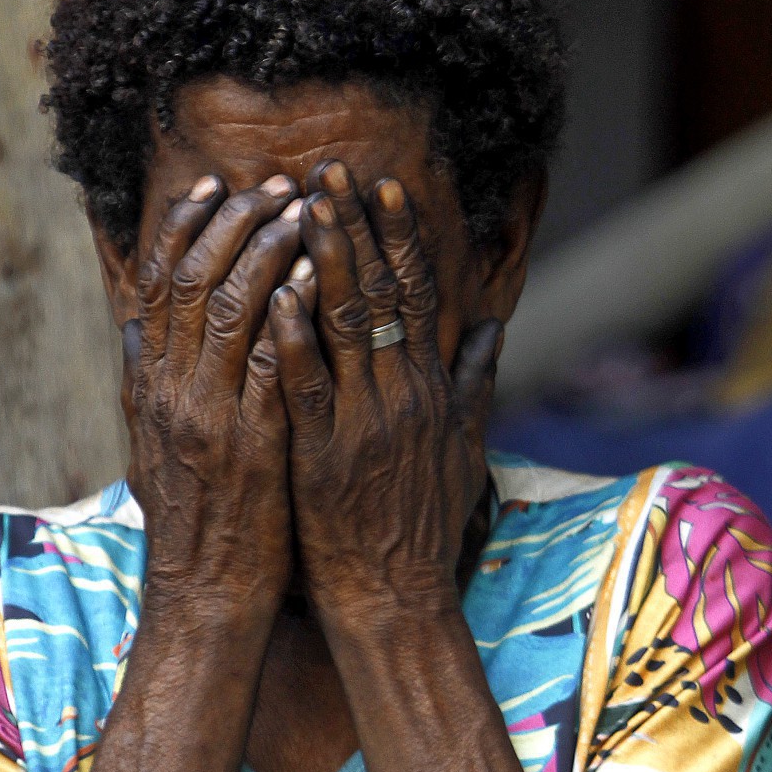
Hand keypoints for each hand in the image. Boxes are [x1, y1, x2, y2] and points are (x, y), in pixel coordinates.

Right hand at [124, 174, 311, 639]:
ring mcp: (207, 414)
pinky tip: (317, 278)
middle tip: (272, 184)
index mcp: (149, 383)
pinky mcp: (249, 443)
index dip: (185, 225)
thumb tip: (130, 325)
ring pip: (227, 309)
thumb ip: (144, 379)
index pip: (158, 282)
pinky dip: (288, 314)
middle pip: (192, 281)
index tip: (214, 183)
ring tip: (301, 211)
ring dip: (265, 252)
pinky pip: (268, 362)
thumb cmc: (193, 517)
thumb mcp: (151, 441)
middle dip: (232, 223)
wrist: (205, 593)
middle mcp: (170, 390)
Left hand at [267, 164, 500, 638]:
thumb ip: (476, 382)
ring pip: (344, 328)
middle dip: (354, 229)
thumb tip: (494, 325)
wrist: (396, 598)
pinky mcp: (324, 454)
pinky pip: (307, 386)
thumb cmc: (423, 525)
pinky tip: (277, 295)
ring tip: (301, 208)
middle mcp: (403, 395)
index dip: (398, 239)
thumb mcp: (464, 447)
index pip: (416, 296)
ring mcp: (364, 423)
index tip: (382, 188)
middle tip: (329, 172)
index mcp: (431, 388)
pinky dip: (293, 339)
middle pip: (380, 295)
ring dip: (322, 262)